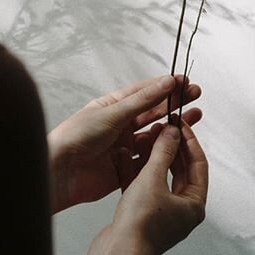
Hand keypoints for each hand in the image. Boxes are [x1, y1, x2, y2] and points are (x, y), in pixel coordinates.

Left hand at [47, 74, 201, 212]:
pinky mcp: (125, 169)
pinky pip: (148, 160)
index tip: (184, 81)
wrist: (59, 173)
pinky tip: (176, 144)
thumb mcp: (113, 113)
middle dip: (175, 103)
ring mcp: (123, 147)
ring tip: (194, 116)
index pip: (145, 92)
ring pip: (154, 136)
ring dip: (173, 127)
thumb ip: (142, 100)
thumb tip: (166, 82)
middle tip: (195, 95)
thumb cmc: (76, 136)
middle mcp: (120, 125)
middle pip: (153, 112)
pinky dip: (162, 152)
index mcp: (114, 106)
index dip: (165, 86)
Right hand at [84, 118, 207, 254]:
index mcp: (193, 205)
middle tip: (163, 128)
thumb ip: (163, 152)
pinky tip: (125, 155)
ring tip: (144, 137)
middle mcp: (180, 210)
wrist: (116, 253)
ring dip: (151, 156)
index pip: (198, 163)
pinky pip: (142, 186)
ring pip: (159, 176)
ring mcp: (161, 212)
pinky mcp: (142, 214)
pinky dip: (135, 170)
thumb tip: (172, 133)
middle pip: (179, 169)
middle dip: (169, 146)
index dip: (189, 140)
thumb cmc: (140, 227)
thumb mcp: (153, 178)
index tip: (180, 124)